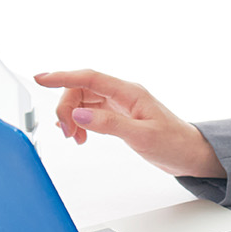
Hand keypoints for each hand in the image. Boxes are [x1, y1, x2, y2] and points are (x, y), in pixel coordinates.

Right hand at [33, 69, 224, 177]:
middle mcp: (123, 94)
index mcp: (129, 92)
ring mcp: (120, 105)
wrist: (190, 154)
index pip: (89, 77)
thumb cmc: (174, 144)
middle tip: (68, 133)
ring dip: (72, 117)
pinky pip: (91, 112)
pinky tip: (79, 135)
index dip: (62, 76)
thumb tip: (79, 115)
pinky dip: (80, 122)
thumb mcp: (142, 136)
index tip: (40, 79)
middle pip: (81, 89)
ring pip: (84, 101)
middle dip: (67, 108)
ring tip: (75, 138)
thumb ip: (109, 125)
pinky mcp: (119, 117)